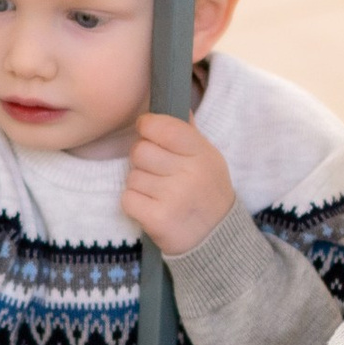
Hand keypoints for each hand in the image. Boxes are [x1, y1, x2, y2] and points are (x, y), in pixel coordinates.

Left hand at [123, 111, 235, 256]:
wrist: (216, 239)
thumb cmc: (206, 193)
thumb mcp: (208, 160)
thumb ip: (189, 134)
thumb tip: (175, 105)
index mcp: (201, 153)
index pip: (162, 126)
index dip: (147, 126)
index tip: (147, 131)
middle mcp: (189, 173)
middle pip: (140, 150)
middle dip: (142, 161)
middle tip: (158, 174)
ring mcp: (173, 197)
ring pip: (132, 176)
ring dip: (140, 185)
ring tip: (160, 195)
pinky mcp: (158, 218)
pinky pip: (127, 198)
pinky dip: (135, 204)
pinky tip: (153, 209)